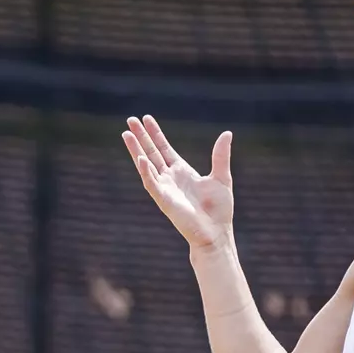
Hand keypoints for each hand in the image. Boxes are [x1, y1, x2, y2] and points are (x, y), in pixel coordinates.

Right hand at [121, 115, 234, 251]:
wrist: (216, 233)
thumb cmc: (219, 210)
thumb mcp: (221, 177)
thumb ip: (220, 155)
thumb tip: (227, 133)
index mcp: (182, 171)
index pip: (164, 148)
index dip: (155, 134)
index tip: (147, 119)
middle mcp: (170, 178)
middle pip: (152, 152)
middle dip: (141, 137)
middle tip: (130, 120)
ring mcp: (165, 188)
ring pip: (146, 165)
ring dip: (136, 150)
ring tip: (126, 134)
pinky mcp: (164, 200)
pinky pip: (152, 183)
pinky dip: (146, 171)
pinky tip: (140, 158)